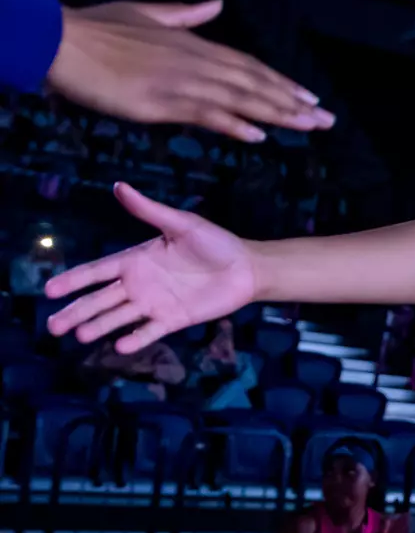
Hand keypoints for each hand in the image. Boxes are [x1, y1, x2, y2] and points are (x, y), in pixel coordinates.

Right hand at [44, 184, 257, 352]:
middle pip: (100, 300)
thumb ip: (149, 210)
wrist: (247, 268)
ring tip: (79, 335)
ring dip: (99, 326)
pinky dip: (136, 338)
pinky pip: (151, 331)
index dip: (73, 281)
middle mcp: (139, 284)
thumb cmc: (215, 243)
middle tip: (52, 326)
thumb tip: (119, 186)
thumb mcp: (181, 224)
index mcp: (136, 260)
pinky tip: (120, 346)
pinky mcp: (174, 319)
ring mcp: (155, 303)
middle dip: (77, 311)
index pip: (97, 272)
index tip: (50, 290)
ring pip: (120, 317)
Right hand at [47, 0, 333, 141]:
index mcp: (195, 44)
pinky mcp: (163, 101)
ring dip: (278, 113)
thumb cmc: (98, 29)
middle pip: (256, 83)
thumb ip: (186, 15)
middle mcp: (197, 61)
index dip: (281, 83)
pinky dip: (235, 123)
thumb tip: (216, 5)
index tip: (308, 97)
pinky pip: (208, 113)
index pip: (249, 66)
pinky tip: (259, 134)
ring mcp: (182, 81)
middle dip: (294, 102)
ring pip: (241, 98)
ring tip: (310, 126)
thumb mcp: (147, 15)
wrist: (62, 41)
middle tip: (327, 119)